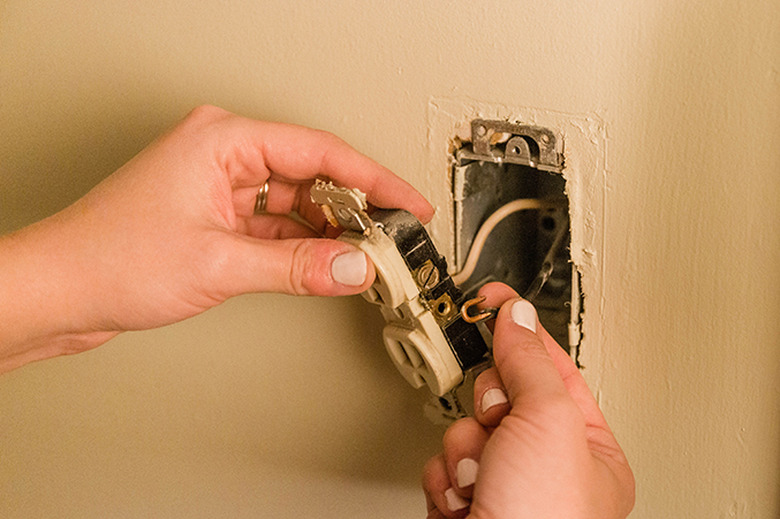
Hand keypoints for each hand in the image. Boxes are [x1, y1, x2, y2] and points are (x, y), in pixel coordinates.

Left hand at [0, 105, 432, 370]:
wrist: (58, 292)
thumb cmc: (109, 259)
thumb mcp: (220, 262)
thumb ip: (296, 266)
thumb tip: (354, 267)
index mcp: (222, 139)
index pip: (319, 152)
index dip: (373, 180)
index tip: (408, 204)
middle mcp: (223, 154)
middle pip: (311, 175)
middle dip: (354, 210)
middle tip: (394, 240)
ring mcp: (220, 186)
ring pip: (296, 203)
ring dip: (329, 232)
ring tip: (366, 258)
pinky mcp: (216, 216)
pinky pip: (276, 225)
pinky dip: (302, 246)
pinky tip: (327, 265)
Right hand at [422, 283, 634, 518]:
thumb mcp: (548, 423)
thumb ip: (530, 363)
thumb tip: (516, 317)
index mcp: (587, 447)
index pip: (551, 367)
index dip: (520, 329)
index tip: (493, 298)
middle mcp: (547, 466)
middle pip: (499, 395)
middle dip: (489, 411)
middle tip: (500, 428)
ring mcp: (504, 485)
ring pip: (463, 429)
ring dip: (465, 452)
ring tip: (485, 481)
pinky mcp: (466, 501)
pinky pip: (442, 462)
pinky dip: (446, 478)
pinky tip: (465, 501)